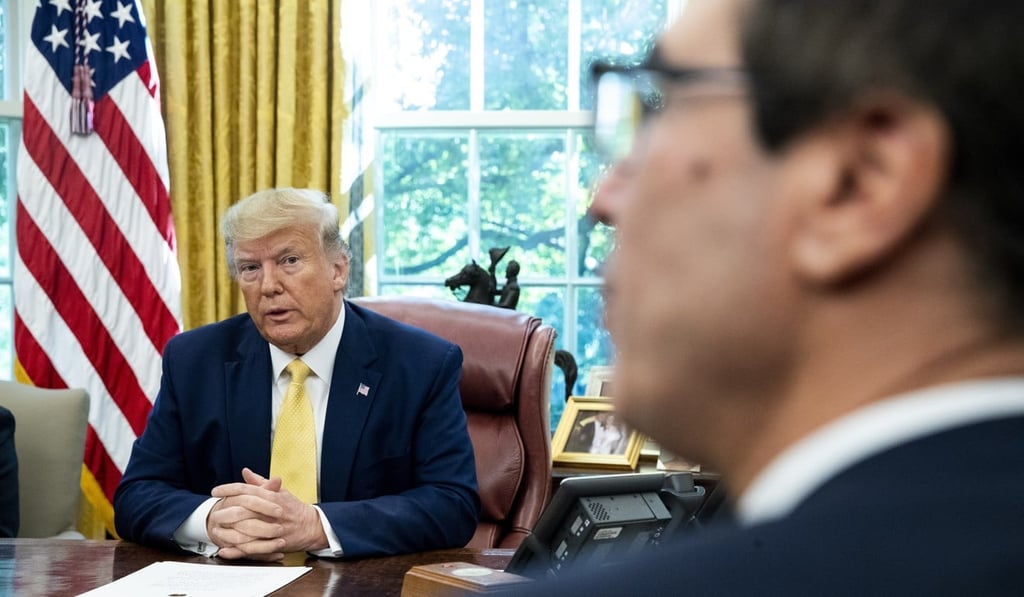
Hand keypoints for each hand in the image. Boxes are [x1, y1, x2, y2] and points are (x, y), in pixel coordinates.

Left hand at [207, 467, 328, 559]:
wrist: (312, 526)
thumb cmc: (294, 508)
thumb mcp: (280, 491)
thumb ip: (261, 482)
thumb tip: (246, 472)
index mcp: (272, 497)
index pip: (246, 490)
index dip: (228, 489)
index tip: (215, 491)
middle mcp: (272, 512)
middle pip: (243, 510)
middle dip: (225, 511)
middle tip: (213, 512)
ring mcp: (272, 529)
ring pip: (245, 530)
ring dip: (228, 531)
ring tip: (215, 530)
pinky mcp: (272, 544)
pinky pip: (251, 549)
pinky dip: (236, 550)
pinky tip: (225, 549)